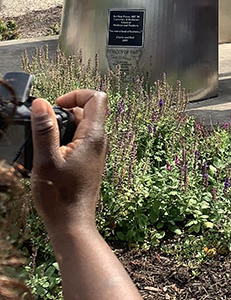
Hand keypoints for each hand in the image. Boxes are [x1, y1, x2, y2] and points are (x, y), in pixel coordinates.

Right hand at [30, 90, 107, 234]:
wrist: (72, 225)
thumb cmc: (60, 197)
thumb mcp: (46, 160)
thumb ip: (44, 130)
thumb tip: (42, 103)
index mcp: (94, 135)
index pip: (96, 97)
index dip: (76, 95)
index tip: (56, 106)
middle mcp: (99, 141)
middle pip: (88, 110)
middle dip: (66, 111)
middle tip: (45, 125)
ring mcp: (95, 152)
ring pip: (82, 127)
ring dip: (63, 127)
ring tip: (45, 143)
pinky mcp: (89, 162)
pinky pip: (79, 141)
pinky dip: (65, 141)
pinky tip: (49, 156)